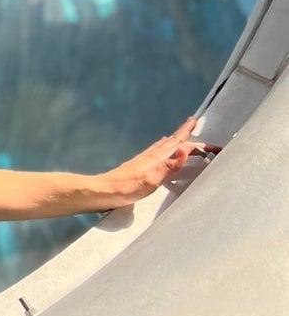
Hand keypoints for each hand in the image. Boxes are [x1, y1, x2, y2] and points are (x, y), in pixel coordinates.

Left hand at [92, 116, 217, 211]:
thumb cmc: (127, 188)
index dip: (197, 143)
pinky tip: (161, 151)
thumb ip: (169, 165)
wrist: (104, 191)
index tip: (211, 142)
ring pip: (165, 146)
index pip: (181, 145)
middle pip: (173, 141)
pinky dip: (164, 148)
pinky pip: (157, 152)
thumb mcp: (152, 179)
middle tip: (194, 123)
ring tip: (181, 134)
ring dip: (176, 139)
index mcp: (158, 157)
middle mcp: (152, 155)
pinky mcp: (139, 166)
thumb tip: (186, 149)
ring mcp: (145, 160)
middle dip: (186, 134)